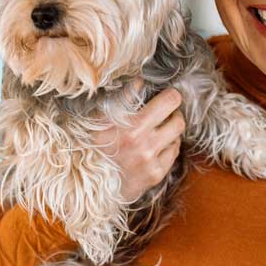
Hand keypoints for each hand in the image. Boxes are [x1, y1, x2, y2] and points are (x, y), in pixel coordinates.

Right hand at [92, 80, 185, 203]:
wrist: (86, 184)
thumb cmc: (90, 146)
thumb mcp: (100, 119)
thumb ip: (123, 99)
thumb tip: (140, 81)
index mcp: (133, 126)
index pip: (169, 101)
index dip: (171, 95)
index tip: (168, 95)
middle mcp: (146, 144)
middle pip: (179, 120)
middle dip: (173, 114)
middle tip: (165, 113)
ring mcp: (152, 161)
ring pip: (177, 137)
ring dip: (171, 131)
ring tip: (157, 130)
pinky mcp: (155, 175)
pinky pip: (173, 154)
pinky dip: (167, 147)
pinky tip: (155, 146)